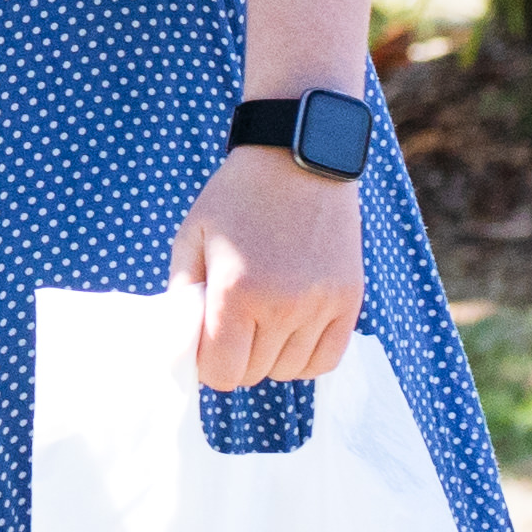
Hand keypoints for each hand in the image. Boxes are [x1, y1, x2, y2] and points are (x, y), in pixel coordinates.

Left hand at [173, 143, 366, 385]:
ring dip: (269, 357)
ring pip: (289, 373)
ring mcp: (320, 305)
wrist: (298, 157)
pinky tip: (291, 332)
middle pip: (253, 375)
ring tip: (262, 319)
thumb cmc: (237, 196)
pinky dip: (305, 358)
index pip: (220, 372)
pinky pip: (326, 361)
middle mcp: (282, 305)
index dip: (206, 364)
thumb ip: (182, 294)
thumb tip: (181, 346)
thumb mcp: (192, 235)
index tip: (206, 341)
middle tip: (232, 324)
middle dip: (235, 358)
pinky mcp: (349, 300)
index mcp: (236, 291)